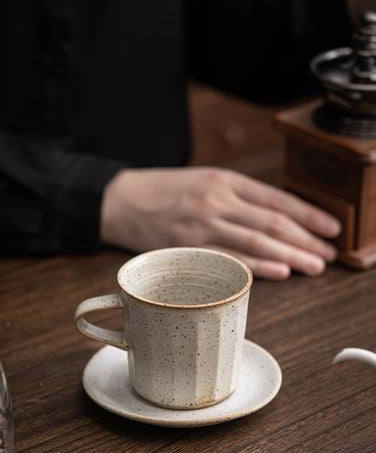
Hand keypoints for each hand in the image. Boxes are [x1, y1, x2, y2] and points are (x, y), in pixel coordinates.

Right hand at [101, 166, 340, 279]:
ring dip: (290, 255)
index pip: (277, 198)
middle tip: (329, 254)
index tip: (332, 227)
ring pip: (256, 241)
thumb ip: (239, 196)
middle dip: (306, 240)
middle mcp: (216, 201)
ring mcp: (201, 227)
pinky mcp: (187, 250)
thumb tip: (279, 217)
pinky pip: (228, 260)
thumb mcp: (205, 180)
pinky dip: (257, 266)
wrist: (121, 201)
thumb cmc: (165, 192)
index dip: (309, 214)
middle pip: (272, 222)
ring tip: (315, 265)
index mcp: (224, 180)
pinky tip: (280, 271)